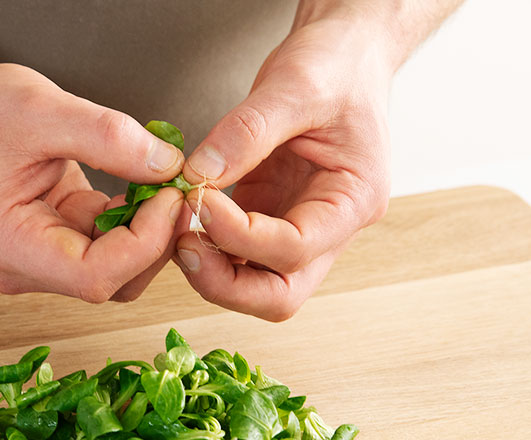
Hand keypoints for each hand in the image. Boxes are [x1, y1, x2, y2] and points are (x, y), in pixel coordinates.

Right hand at [0, 62, 185, 302]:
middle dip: (153, 239)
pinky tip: (138, 185)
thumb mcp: (45, 108)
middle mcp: (20, 267)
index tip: (171, 196)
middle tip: (177, 186)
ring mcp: (38, 263)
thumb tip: (168, 167)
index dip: (144, 243)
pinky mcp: (56, 248)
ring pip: (117, 271)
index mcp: (6, 244)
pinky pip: (109, 249)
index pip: (92, 275)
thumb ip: (109, 138)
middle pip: (109, 281)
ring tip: (158, 181)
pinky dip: (133, 221)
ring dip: (147, 231)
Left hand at [175, 17, 395, 320]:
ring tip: (175, 225)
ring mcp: (299, 227)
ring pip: (256, 284)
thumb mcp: (295, 85)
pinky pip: (236, 253)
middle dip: (226, 283)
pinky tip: (181, 215)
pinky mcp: (270, 216)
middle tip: (182, 243)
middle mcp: (331, 228)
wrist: (344, 54)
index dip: (241, 237)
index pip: (297, 248)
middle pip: (281, 294)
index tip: (200, 202)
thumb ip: (247, 132)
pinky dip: (206, 244)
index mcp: (355, 200)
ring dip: (211, 269)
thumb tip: (199, 174)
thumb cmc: (336, 66)